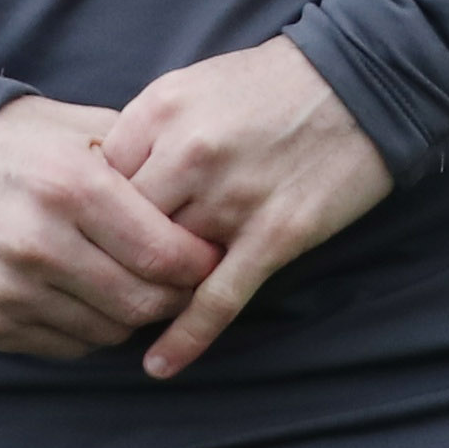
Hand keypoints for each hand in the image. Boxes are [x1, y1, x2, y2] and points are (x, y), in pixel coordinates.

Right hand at [0, 96, 223, 360]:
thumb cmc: (18, 143)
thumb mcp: (80, 128)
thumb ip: (142, 161)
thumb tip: (202, 204)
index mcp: (68, 186)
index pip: (164, 255)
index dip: (199, 263)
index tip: (208, 256)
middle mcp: (37, 242)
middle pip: (142, 302)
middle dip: (175, 295)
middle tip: (182, 280)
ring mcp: (8, 289)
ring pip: (108, 331)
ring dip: (130, 313)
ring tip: (129, 281)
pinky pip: (68, 346)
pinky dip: (88, 327)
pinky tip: (85, 294)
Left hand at [102, 38, 393, 378]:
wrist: (357, 82)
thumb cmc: (267, 84)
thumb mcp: (190, 85)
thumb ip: (147, 131)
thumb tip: (105, 181)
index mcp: (160, 110)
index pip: (98, 179)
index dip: (94, 209)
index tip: (91, 230)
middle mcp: (188, 153)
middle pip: (124, 226)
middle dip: (113, 254)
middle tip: (104, 279)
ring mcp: (231, 198)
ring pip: (165, 264)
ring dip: (149, 291)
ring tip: (128, 316)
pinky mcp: (275, 235)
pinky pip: (219, 299)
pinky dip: (186, 338)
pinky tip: (159, 365)